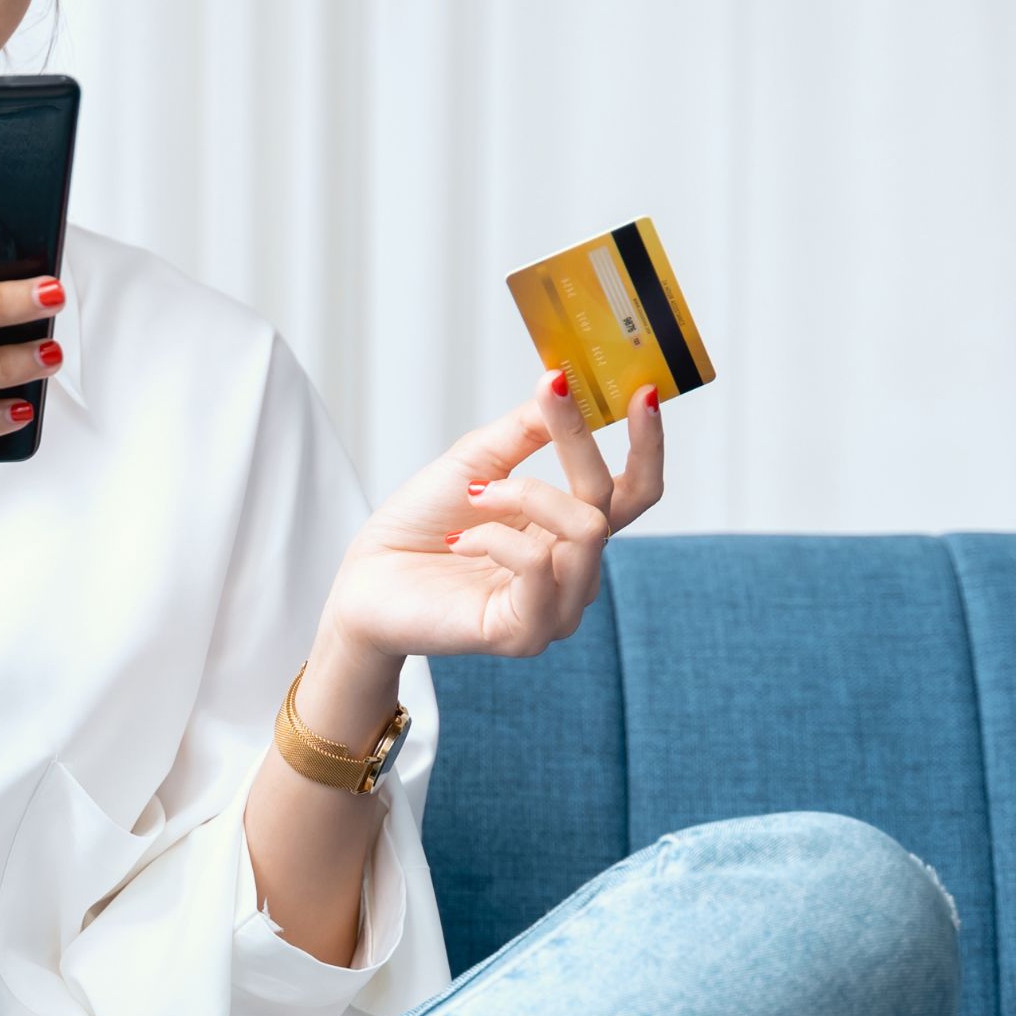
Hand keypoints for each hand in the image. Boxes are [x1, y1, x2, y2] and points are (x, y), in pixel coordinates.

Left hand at [321, 369, 663, 660]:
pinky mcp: (527, 632)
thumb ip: (526, 430)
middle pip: (611, 503)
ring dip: (524, 494)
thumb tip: (565, 383)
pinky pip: (537, 567)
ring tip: (473, 496)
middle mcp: (574, 572)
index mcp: (568, 532)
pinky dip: (495, 537)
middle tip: (551, 395)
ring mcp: (557, 608)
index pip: (634, 492)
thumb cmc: (420, 527)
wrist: (365, 581)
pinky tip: (460, 540)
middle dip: (579, 443)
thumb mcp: (476, 462)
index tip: (646, 389)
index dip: (649, 445)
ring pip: (585, 530)